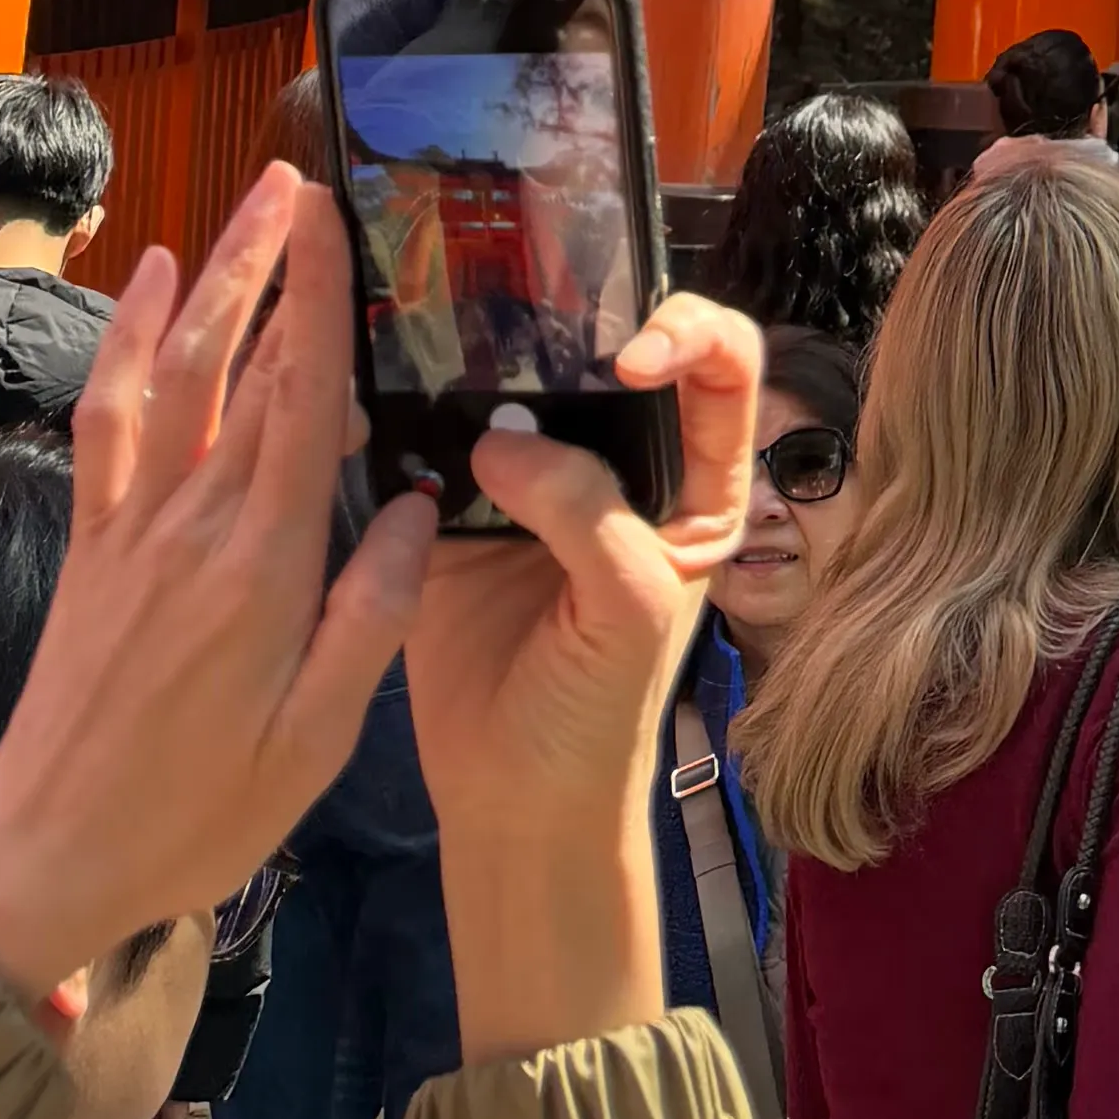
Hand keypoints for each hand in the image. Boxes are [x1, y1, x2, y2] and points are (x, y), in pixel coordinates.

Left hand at [0, 167, 428, 1013]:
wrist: (43, 856)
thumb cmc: (195, 815)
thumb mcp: (315, 742)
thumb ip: (368, 616)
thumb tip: (413, 501)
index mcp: (264, 563)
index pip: (301, 397)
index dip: (319, 296)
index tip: (336, 213)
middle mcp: (194, 521)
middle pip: (238, 361)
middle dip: (272, 261)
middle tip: (302, 176)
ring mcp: (133, 526)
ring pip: (174, 371)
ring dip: (209, 279)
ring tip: (244, 203)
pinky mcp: (91, 545)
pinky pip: (107, 418)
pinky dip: (124, 342)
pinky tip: (142, 287)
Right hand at [405, 293, 762, 1067]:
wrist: (513, 800)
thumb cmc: (600, 711)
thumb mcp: (627, 607)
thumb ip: (585, 511)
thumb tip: (497, 437)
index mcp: (695, 482)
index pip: (721, 366)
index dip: (688, 335)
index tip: (630, 360)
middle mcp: (620, 465)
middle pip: (610, 351)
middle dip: (576, 319)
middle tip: (522, 324)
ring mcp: (533, 480)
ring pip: (519, 381)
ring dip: (488, 356)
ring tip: (451, 339)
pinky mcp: (454, 506)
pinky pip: (439, 435)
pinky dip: (419, 408)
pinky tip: (398, 388)